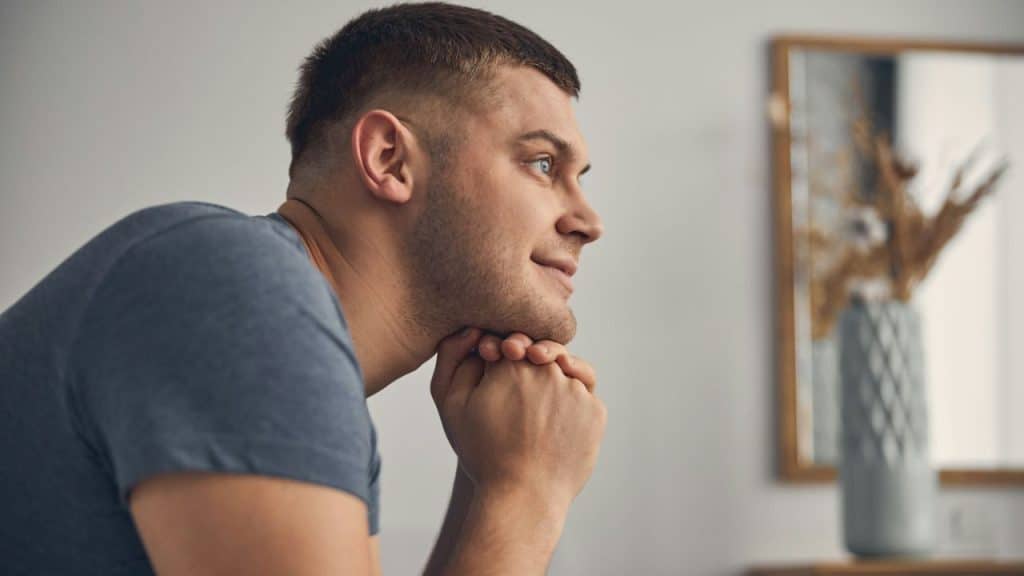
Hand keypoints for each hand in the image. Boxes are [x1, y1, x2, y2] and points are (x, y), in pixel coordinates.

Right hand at [430, 329, 605, 511]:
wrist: (523, 497)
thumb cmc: (482, 453)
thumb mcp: (452, 403)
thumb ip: (453, 357)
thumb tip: (474, 330)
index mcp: (511, 363)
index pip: (508, 339)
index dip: (499, 353)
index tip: (493, 370)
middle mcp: (547, 370)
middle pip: (539, 350)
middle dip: (528, 363)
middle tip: (515, 395)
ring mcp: (576, 390)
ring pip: (565, 370)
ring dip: (553, 380)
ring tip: (534, 413)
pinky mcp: (595, 410)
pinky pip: (584, 394)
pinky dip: (571, 402)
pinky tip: (553, 425)